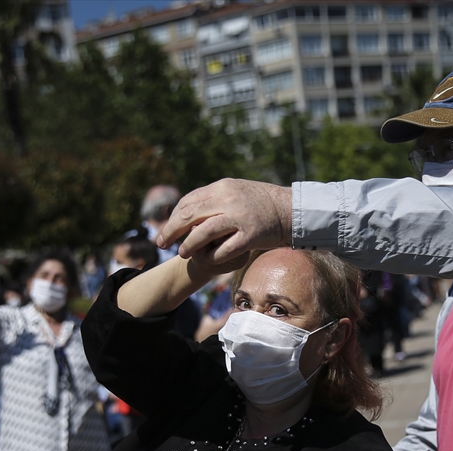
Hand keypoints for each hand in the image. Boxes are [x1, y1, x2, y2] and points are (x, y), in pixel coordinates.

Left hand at [158, 179, 292, 267]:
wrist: (291, 209)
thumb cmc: (262, 203)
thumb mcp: (236, 191)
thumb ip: (215, 198)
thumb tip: (191, 207)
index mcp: (222, 187)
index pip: (188, 202)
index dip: (173, 217)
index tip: (166, 230)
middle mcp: (228, 199)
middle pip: (190, 215)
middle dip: (172, 230)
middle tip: (161, 243)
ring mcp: (240, 217)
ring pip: (204, 232)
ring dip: (189, 244)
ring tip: (180, 254)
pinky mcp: (251, 235)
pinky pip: (225, 248)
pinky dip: (213, 256)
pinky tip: (207, 261)